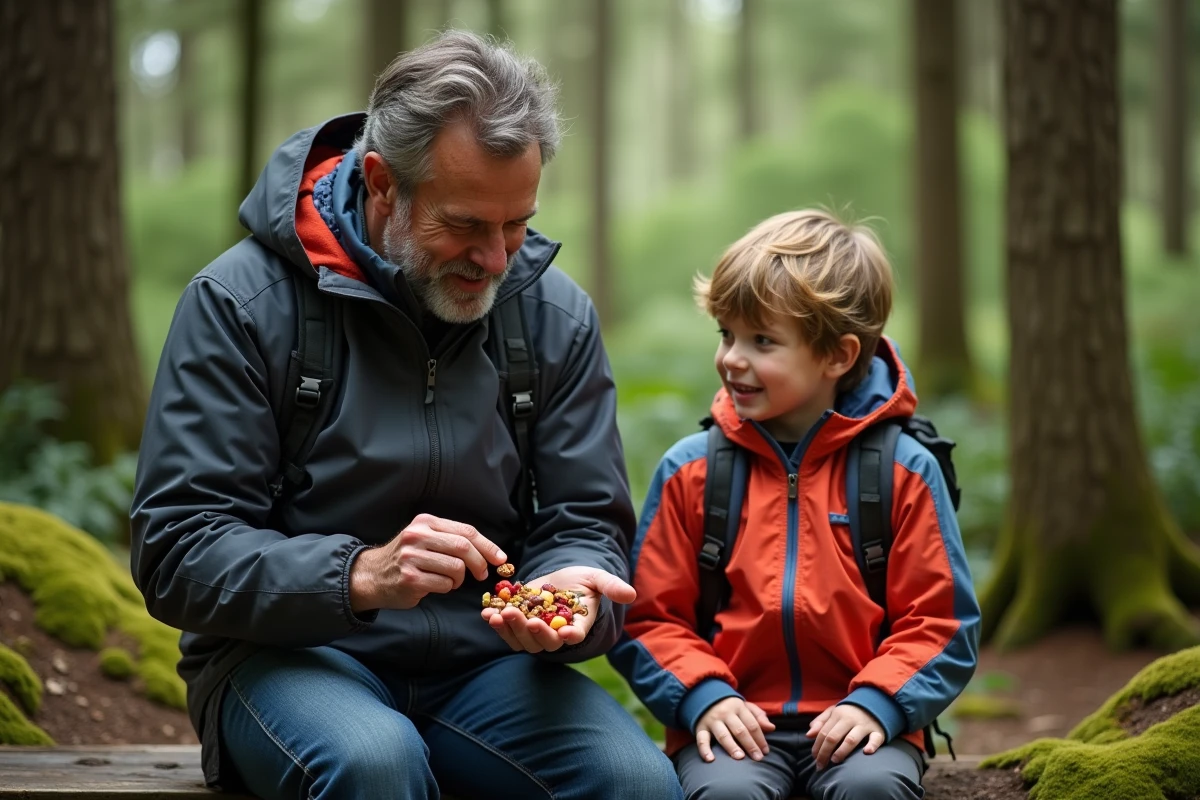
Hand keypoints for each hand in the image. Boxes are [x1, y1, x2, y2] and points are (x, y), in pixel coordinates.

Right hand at [350, 514, 506, 611]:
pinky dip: (446, 588)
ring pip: (455, 568)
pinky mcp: (409, 579)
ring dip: (459, 579)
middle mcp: (417, 536)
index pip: (465, 531)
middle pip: (463, 547)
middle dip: (479, 563)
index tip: (501, 558)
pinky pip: (443, 584)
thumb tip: (490, 553)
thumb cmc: (406, 558)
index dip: (488, 546)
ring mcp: (411, 557)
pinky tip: (434, 586)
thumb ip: (451, 539)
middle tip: (482, 574)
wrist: (372, 575)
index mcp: (425, 522)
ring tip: (449, 580)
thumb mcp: (425, 538)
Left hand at [481, 566, 634, 653]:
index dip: (569, 635)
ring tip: (498, 614)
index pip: (575, 635)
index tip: (563, 631)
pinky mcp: (520, 626)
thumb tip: (631, 594)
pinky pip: (507, 633)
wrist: (562, 579)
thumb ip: (611, 586)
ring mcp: (537, 633)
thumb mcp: (597, 578)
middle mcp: (557, 635)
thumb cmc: (583, 580)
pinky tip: (487, 613)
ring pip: (523, 640)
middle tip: (517, 614)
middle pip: (544, 641)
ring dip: (509, 629)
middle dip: (530, 630)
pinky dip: (497, 625)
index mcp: (579, 625)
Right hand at [694, 698, 775, 761]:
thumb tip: (772, 728)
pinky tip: (710, 760)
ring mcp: (712, 721)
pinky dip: (704, 750)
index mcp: (738, 707)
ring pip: (723, 735)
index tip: (765, 752)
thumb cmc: (730, 707)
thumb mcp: (745, 706)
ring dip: (731, 746)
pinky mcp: (700, 728)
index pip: (752, 724)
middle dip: (750, 745)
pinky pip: (701, 739)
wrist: (705, 696)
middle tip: (758, 758)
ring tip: (740, 757)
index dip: (760, 738)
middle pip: (739, 730)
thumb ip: (759, 716)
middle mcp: (725, 714)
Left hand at [806, 704, 884, 768]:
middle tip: (821, 766)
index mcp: (838, 714)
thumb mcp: (834, 712)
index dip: (817, 747)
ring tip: (835, 761)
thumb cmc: (850, 711)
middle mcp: (850, 719)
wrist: (875, 702)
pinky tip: (866, 752)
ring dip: (842, 751)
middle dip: (824, 752)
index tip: (814, 759)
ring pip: (851, 739)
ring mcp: (864, 725)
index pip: (824, 732)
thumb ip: (820, 722)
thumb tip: (808, 735)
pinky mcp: (878, 731)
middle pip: (833, 737)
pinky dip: (872, 745)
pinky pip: (876, 739)